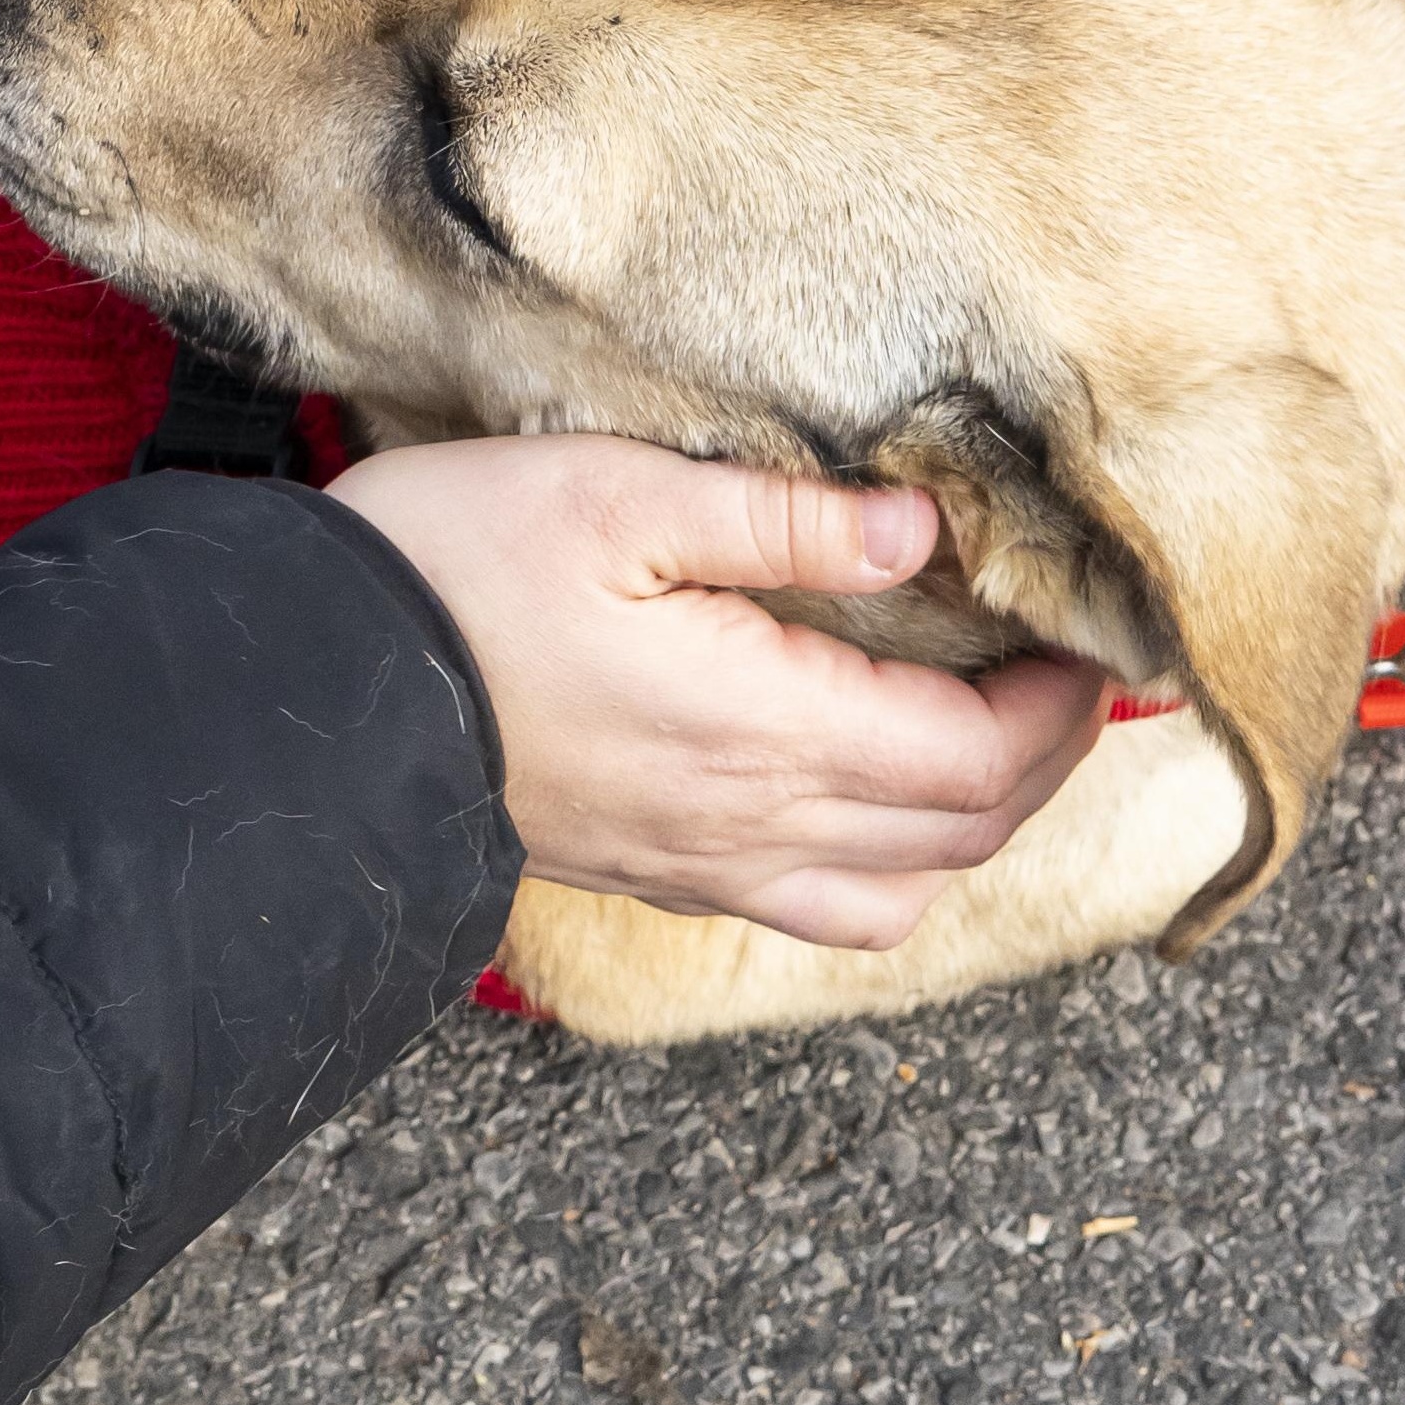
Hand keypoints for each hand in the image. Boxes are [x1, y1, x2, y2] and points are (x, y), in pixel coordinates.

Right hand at [329, 435, 1107, 948]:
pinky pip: (814, 910)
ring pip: (898, 891)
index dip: (1059, 710)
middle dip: (1041, 761)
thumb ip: (782, 518)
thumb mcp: (618, 495)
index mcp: (765, 729)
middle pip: (960, 834)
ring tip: (982, 738)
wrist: (314, 681)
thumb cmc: (456, 570)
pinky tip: (861, 800)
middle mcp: (750, 823)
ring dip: (971, 826)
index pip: (978, 760)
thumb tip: (923, 527)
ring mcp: (698, 860)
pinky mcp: (648, 869)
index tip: (1090, 640)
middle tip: (1063, 677)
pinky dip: (885, 871)